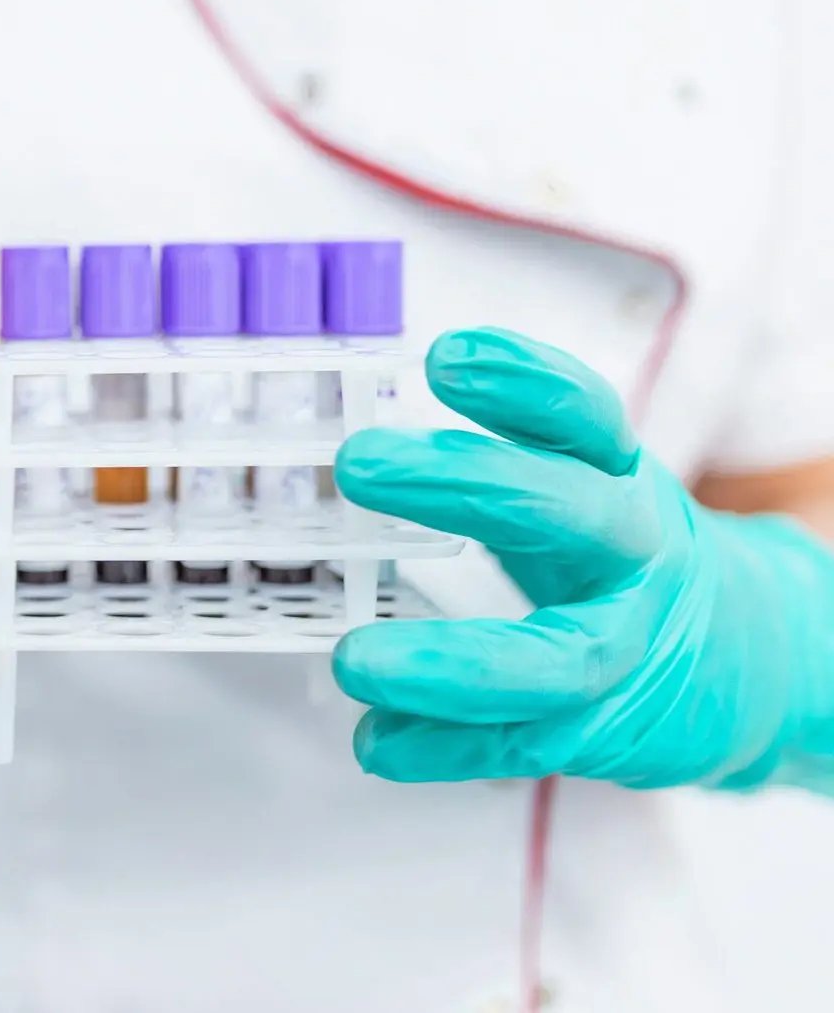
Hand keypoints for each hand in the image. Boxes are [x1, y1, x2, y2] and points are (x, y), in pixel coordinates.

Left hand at [332, 327, 833, 791]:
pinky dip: (445, 746)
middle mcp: (631, 555)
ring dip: (447, 663)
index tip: (447, 356)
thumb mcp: (582, 482)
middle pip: (562, 511)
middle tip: (358, 462)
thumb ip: (502, 449)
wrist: (749, 658)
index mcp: (618, 479)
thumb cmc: (621, 555)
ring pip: (554, 657)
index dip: (522, 383)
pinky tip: (377, 745)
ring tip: (354, 660)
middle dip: (462, 481)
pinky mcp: (606, 728)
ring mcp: (625, 646)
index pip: (583, 416)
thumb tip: (365, 433)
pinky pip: (524, 743)